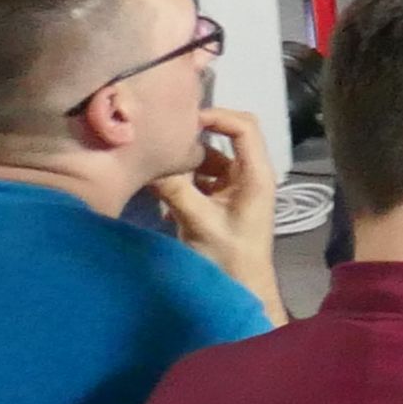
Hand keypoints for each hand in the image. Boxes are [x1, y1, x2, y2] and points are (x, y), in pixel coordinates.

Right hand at [161, 106, 278, 267]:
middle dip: (194, 135)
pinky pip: (198, 176)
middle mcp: (247, 174)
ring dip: (182, 158)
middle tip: (162, 134)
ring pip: (207, 157)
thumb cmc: (229, 257)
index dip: (217, 116)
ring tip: (152, 156)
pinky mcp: (218, 198)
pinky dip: (180, 176)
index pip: (244, 127)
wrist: (239, 288)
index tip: (183, 118)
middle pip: (224, 138)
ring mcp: (233, 186)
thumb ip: (175, 189)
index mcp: (255, 175)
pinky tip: (156, 181)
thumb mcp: (198, 221)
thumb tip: (146, 162)